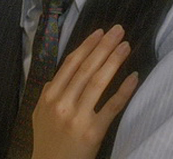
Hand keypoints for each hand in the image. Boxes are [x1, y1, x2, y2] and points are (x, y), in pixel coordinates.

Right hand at [32, 25, 138, 158]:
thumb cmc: (47, 141)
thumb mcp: (39, 114)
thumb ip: (49, 93)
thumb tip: (60, 76)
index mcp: (49, 96)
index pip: (70, 64)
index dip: (86, 46)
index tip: (100, 32)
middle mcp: (62, 103)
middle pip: (85, 68)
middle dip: (103, 46)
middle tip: (119, 31)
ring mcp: (77, 117)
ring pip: (98, 82)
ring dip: (113, 61)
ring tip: (126, 46)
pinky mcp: (93, 131)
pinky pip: (111, 106)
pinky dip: (123, 90)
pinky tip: (133, 76)